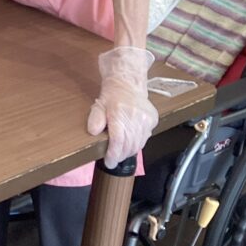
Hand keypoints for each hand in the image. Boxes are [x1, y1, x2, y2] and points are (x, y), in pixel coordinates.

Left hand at [86, 46, 157, 168]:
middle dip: (121, 155)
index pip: (118, 140)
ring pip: (139, 144)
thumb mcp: (98, 105)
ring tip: (121, 152)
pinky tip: (131, 141)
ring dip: (130, 151)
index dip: (113, 154)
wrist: (128, 83)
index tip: (109, 162)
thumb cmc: (111, 96)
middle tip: (114, 159)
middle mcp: (135, 117)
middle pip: (129, 145)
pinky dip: (138, 142)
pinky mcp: (153, 119)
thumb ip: (95, 119)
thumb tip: (92, 131)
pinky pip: (146, 137)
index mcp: (119, 113)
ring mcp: (146, 119)